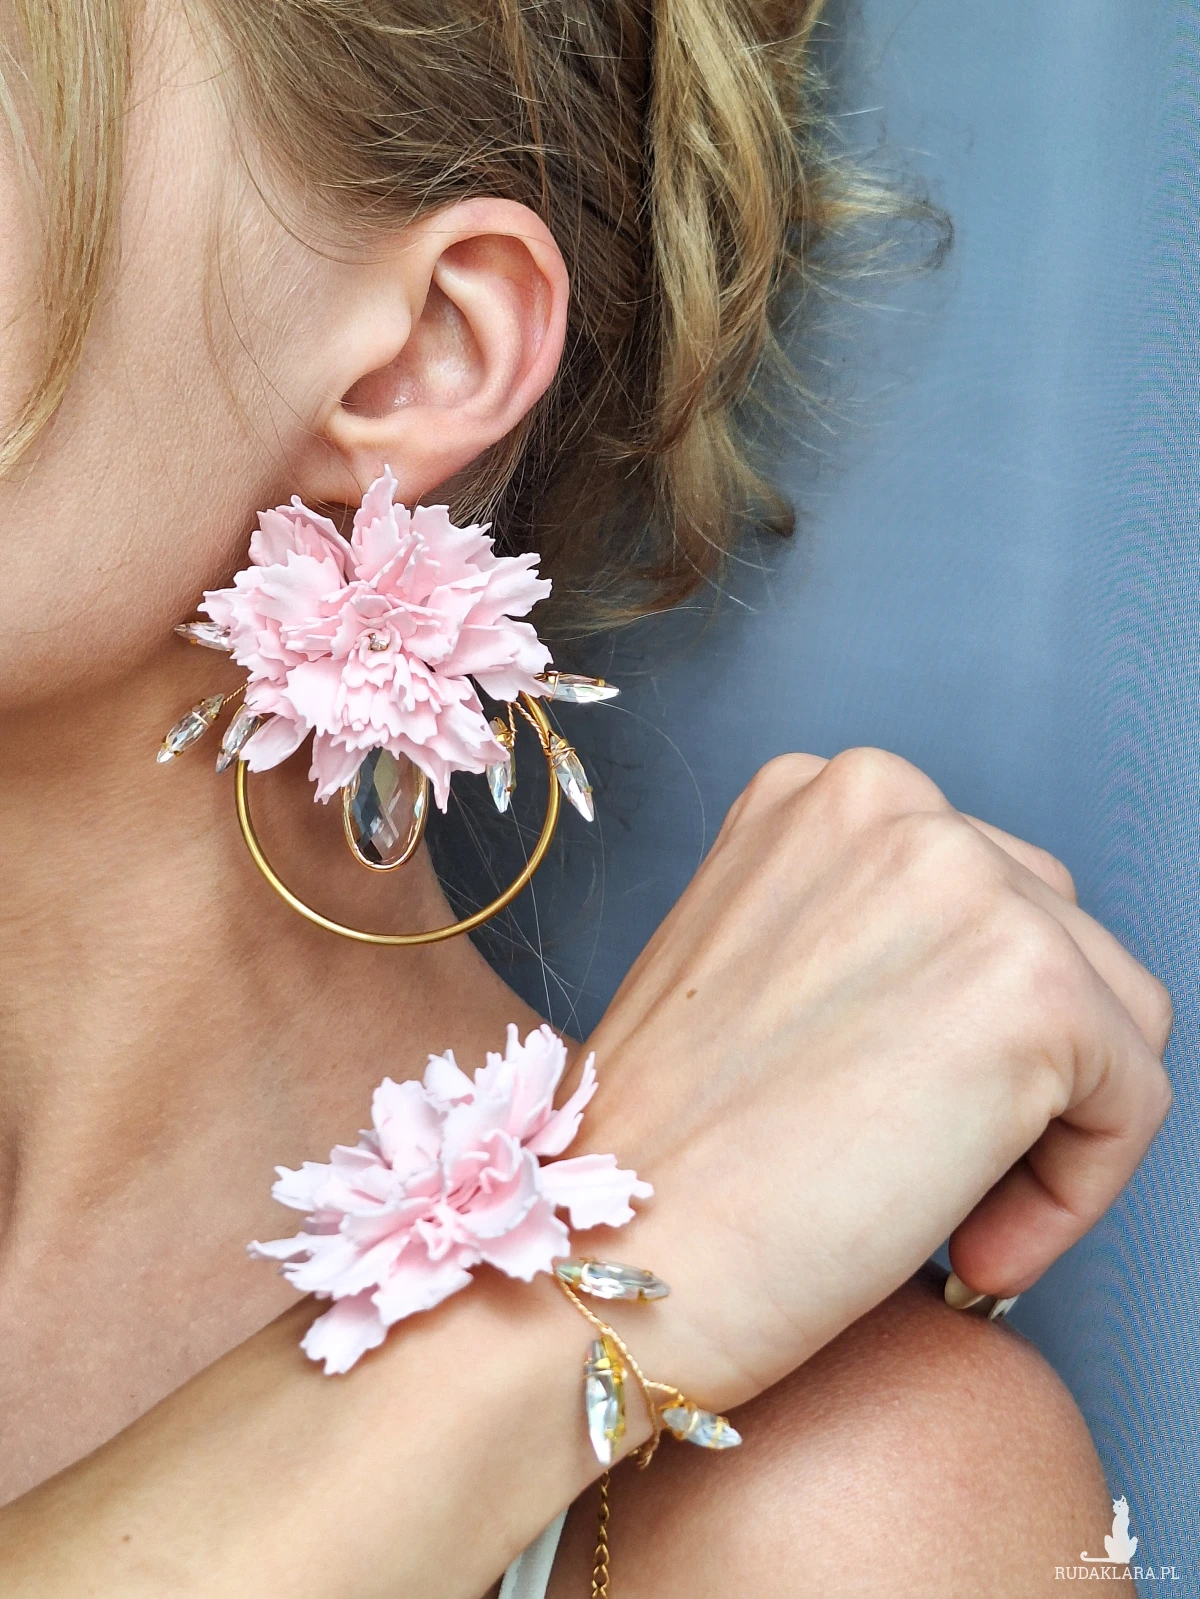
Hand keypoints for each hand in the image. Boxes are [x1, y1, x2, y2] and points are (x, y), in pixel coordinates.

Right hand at [577, 749, 1171, 1407]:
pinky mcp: (1034, 984)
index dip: (952, 1027)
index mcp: (817, 794)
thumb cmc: (662, 1147)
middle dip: (1014, 1069)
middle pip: (1054, 936)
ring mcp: (965, 877)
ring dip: (1049, 1128)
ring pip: (1111, 1010)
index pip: (974, 893)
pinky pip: (1131, 1098)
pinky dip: (1077, 1193)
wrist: (601, 1250)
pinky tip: (971, 1250)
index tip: (891, 1121)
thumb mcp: (750, 970)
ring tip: (947, 1217)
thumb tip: (967, 1006)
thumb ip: (860, 938)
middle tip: (918, 1179)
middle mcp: (893, 799)